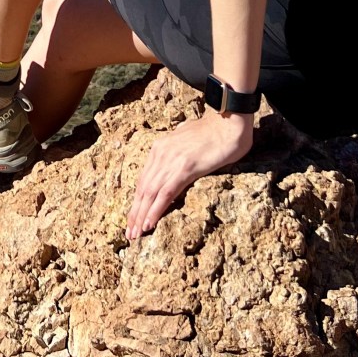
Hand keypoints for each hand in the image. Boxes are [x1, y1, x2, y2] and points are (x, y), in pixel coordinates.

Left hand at [126, 111, 253, 240]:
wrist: (228, 121)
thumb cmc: (213, 131)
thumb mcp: (186, 140)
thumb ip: (177, 152)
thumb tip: (175, 165)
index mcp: (160, 147)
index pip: (143, 179)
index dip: (136, 201)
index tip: (132, 218)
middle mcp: (161, 153)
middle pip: (143, 188)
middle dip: (135, 213)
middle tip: (129, 234)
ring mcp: (172, 160)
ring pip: (150, 193)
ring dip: (141, 216)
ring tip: (135, 235)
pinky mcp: (185, 168)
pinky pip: (166, 193)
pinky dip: (155, 210)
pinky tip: (149, 224)